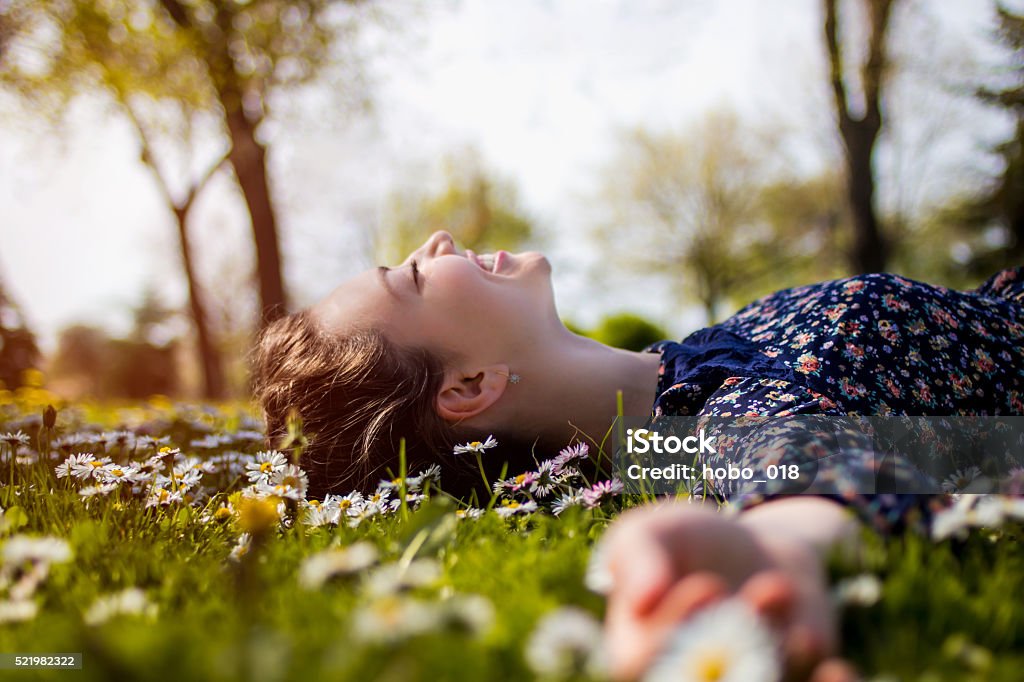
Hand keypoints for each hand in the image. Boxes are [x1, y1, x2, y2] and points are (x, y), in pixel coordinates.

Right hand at [600, 502, 857, 680]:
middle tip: (758, 595)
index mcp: (638, 654)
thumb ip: (636, 555)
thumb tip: (643, 599)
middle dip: (733, 648)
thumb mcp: (653, 531)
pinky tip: (836, 670)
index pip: (640, 665)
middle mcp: (687, 679)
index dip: (672, 635)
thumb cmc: (690, 543)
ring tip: (777, 587)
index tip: (705, 585)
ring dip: (781, 651)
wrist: (757, 554)